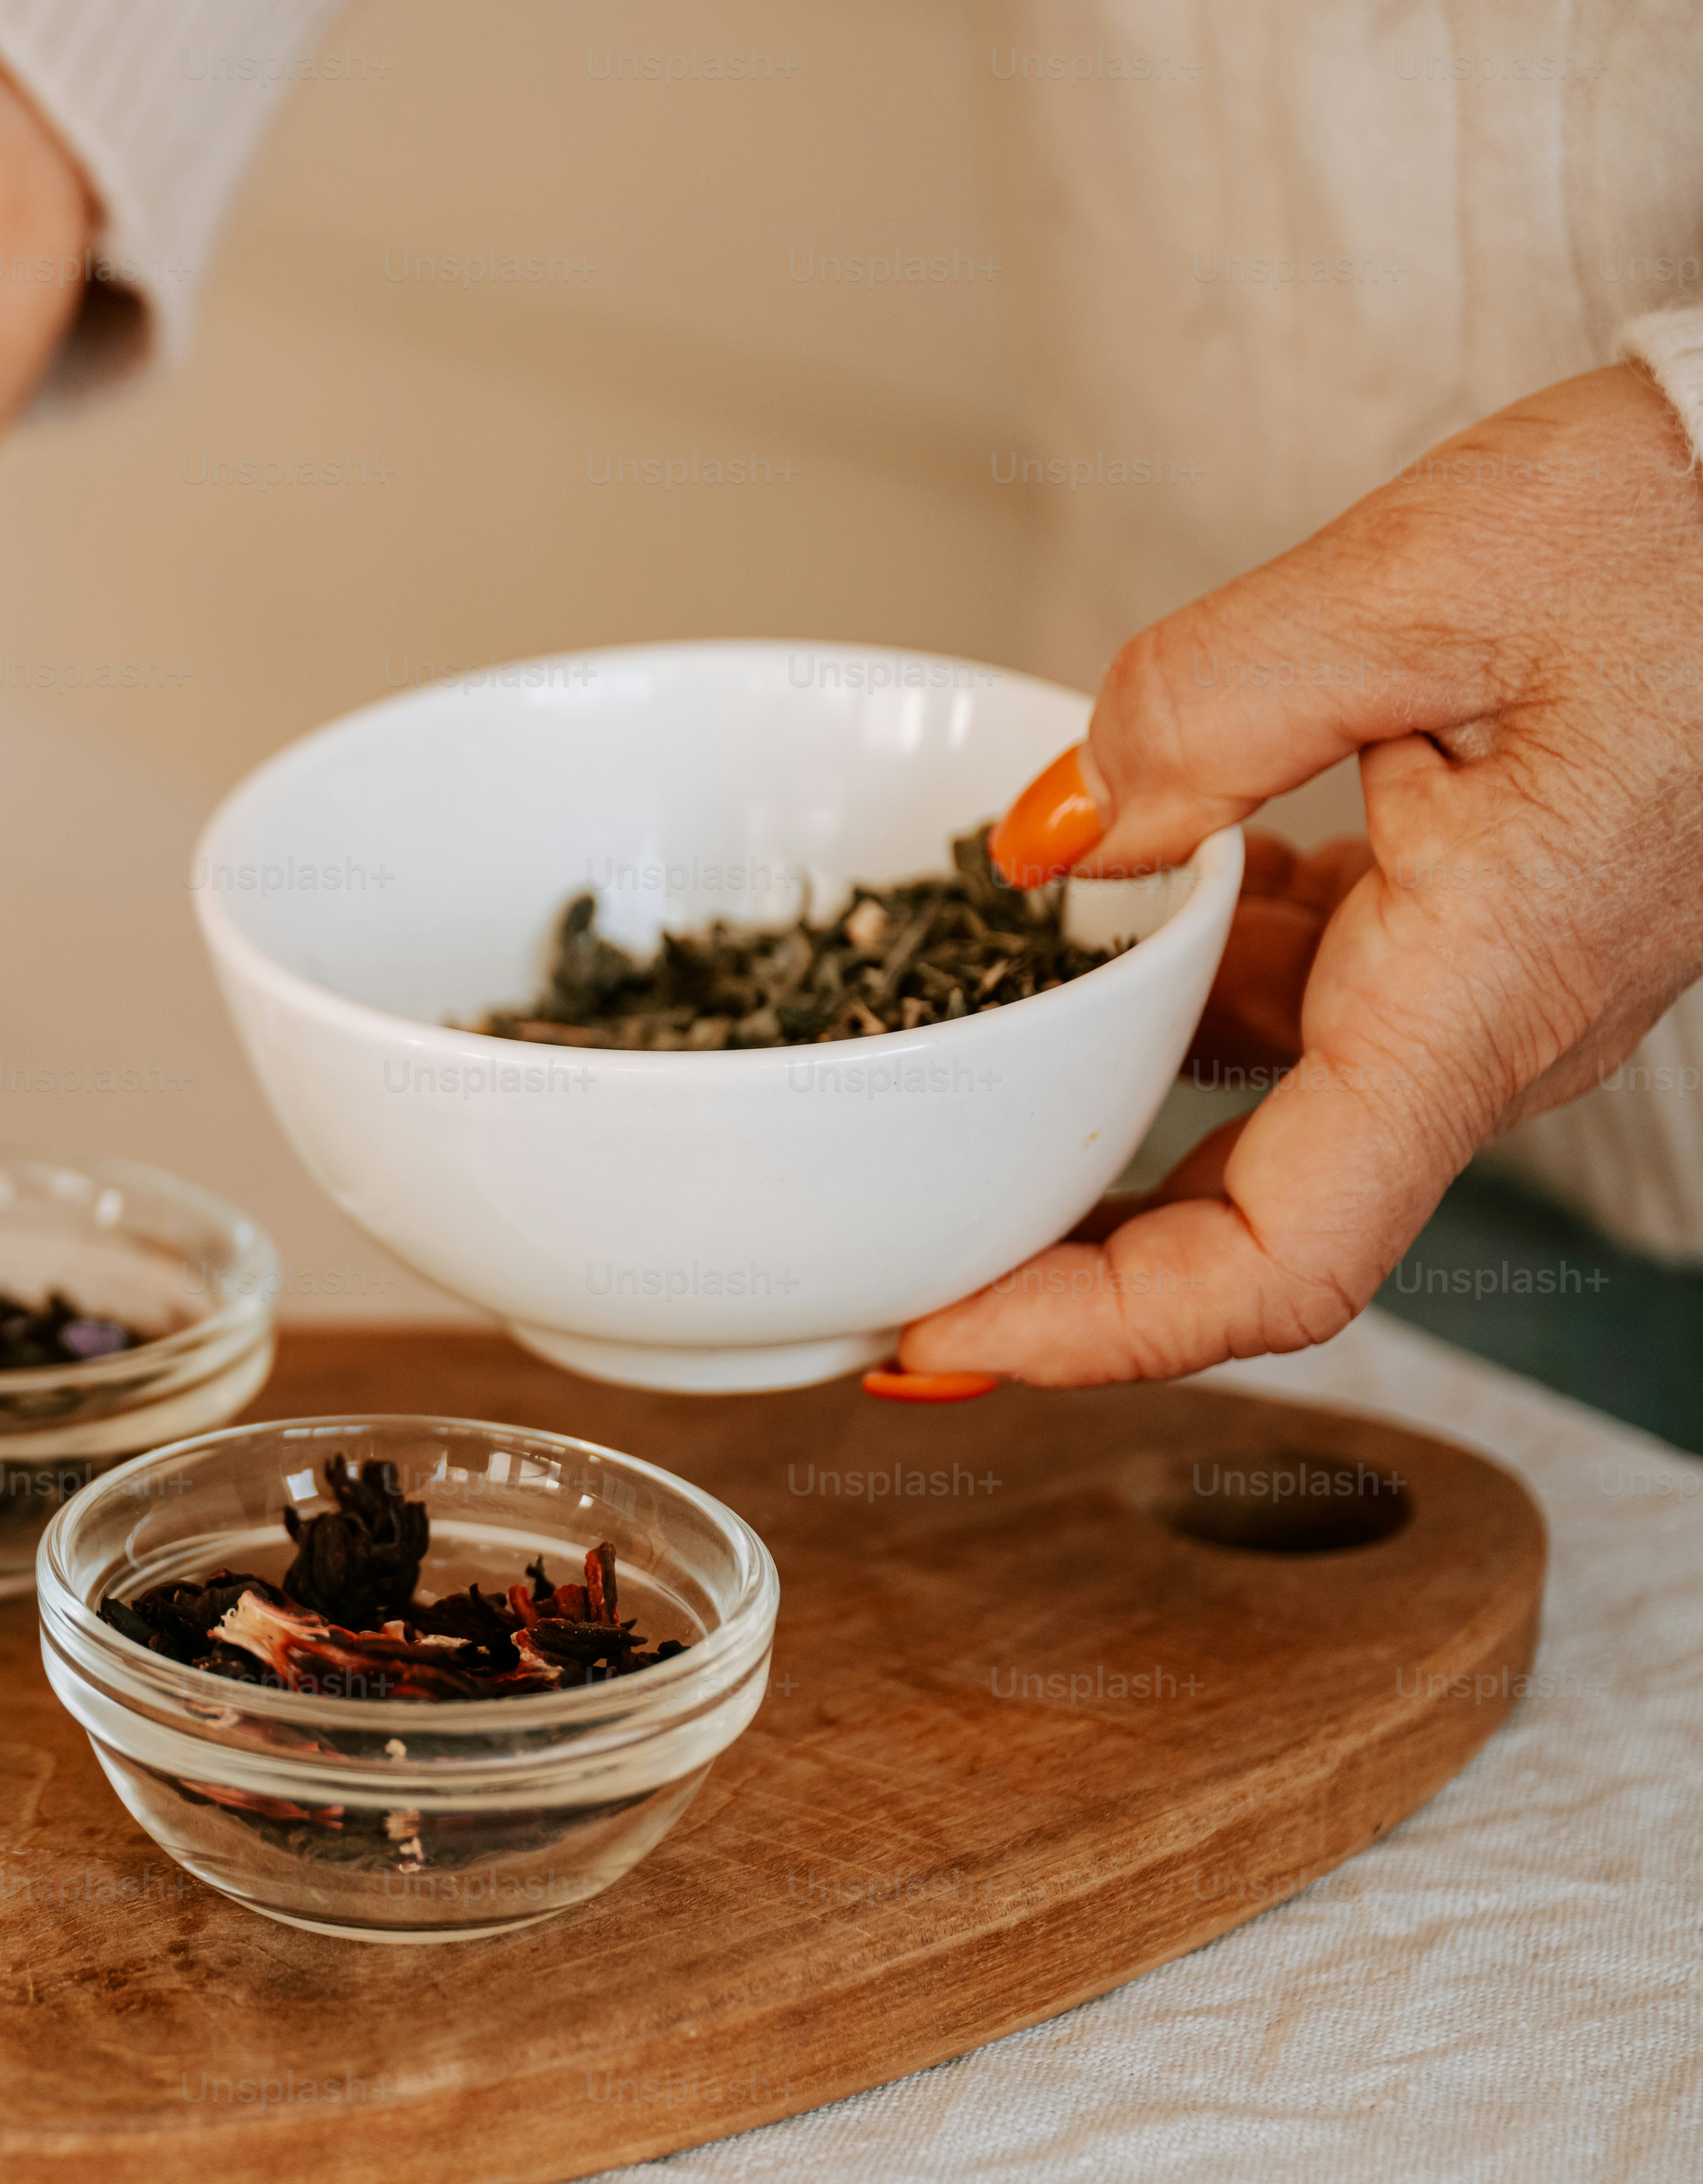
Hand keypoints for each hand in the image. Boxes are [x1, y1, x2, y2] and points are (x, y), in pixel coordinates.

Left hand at [903, 362, 1702, 1384]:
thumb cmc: (1687, 523)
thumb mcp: (1416, 584)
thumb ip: (1204, 715)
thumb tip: (1047, 840)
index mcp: (1482, 996)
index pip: (1275, 1263)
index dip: (1094, 1329)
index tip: (933, 1336)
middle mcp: (1492, 1022)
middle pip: (1243, 1212)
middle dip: (1061, 1247)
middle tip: (885, 1248)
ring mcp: (1494, 976)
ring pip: (1266, 1096)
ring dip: (1112, 1103)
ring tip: (943, 1085)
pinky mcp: (1486, 911)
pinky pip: (1314, 993)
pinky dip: (1192, 979)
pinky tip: (1103, 912)